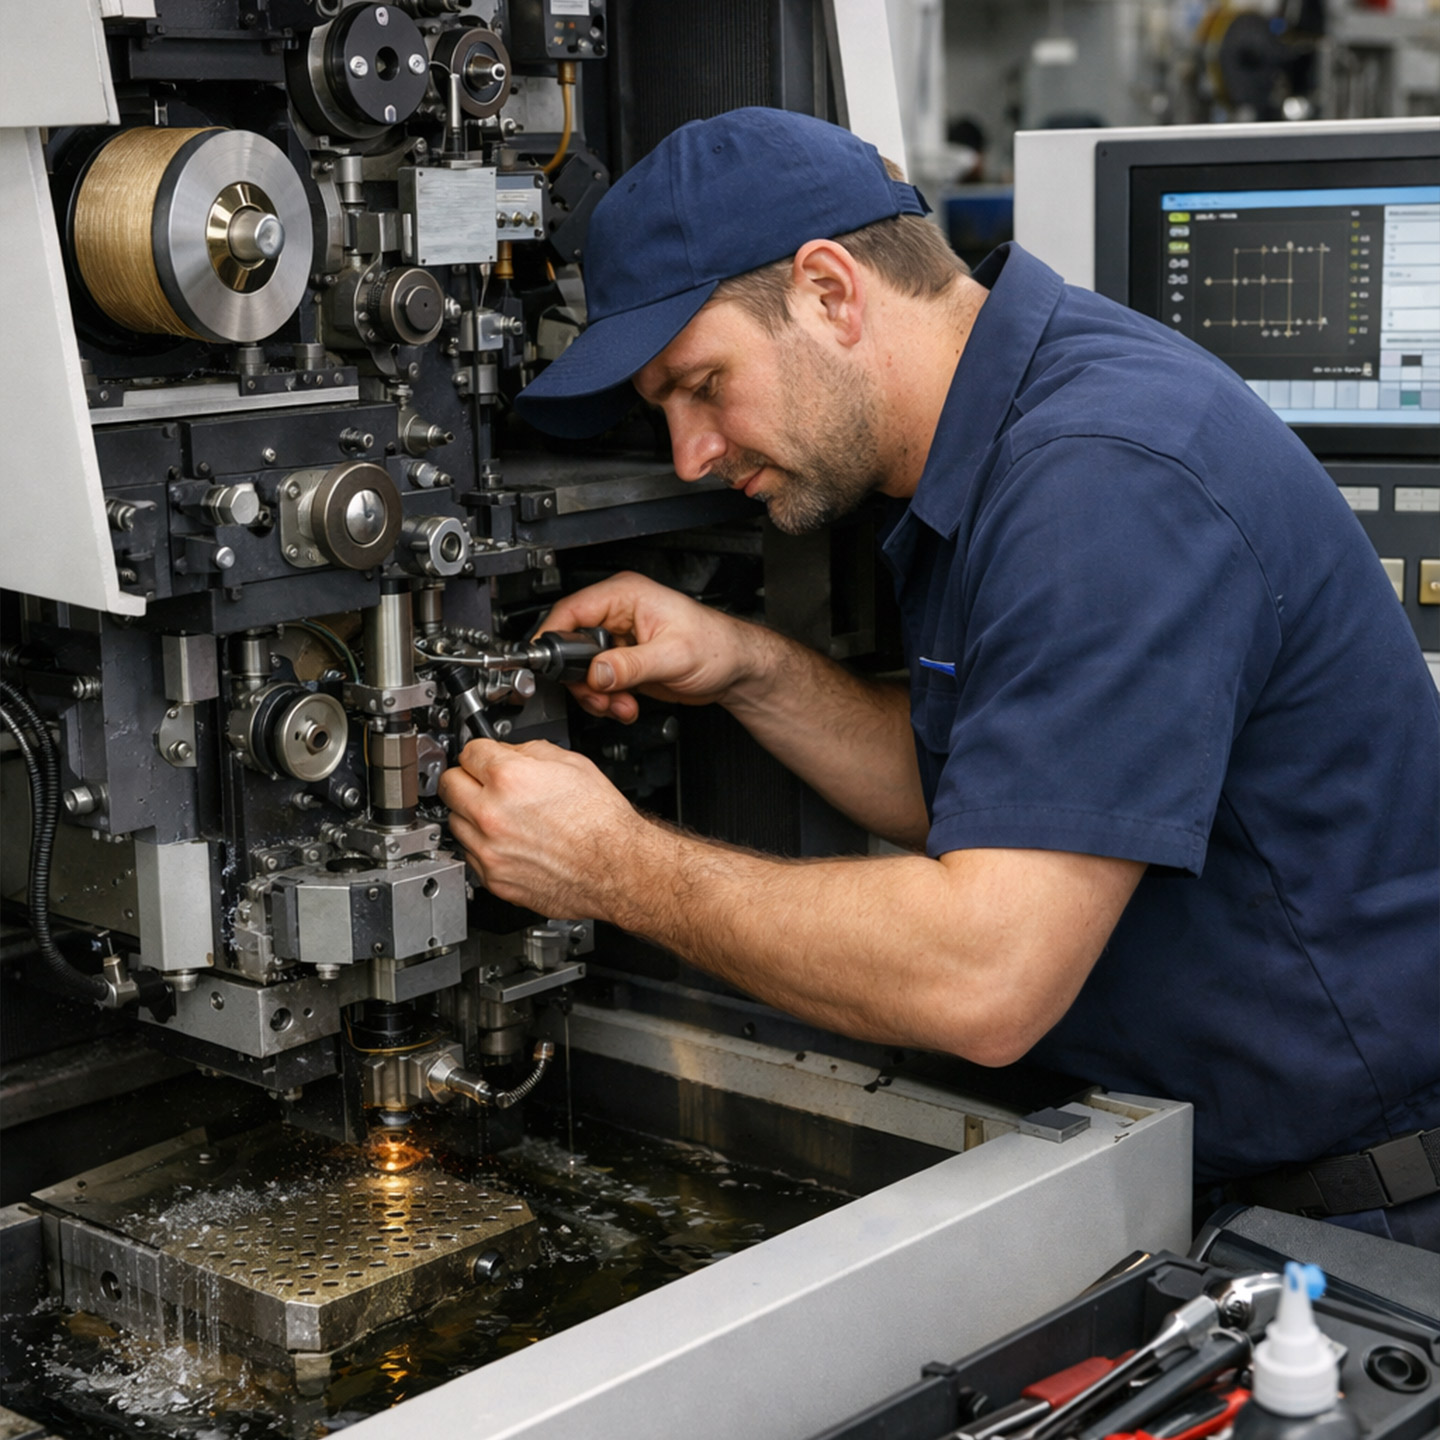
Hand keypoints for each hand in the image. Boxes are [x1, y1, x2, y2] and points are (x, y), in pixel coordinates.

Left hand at [438, 737, 646, 917]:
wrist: (616, 868)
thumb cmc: (601, 822)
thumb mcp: (572, 764)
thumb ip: (529, 752)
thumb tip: (509, 752)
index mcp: (509, 778)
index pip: (468, 752)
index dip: (480, 752)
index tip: (483, 757)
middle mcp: (491, 814)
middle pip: (449, 785)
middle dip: (466, 779)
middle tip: (482, 781)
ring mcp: (489, 850)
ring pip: (455, 821)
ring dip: (471, 814)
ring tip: (501, 814)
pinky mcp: (493, 878)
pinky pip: (470, 853)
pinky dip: (483, 845)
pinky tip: (508, 840)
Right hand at [536, 571, 762, 723]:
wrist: (736, 668)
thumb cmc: (717, 646)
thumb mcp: (672, 656)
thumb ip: (629, 666)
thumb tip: (596, 673)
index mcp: (625, 595)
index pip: (571, 611)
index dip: (554, 640)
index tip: (549, 668)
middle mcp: (618, 615)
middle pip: (572, 645)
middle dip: (583, 679)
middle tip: (599, 697)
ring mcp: (619, 640)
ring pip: (583, 670)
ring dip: (596, 695)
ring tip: (620, 705)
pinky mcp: (624, 662)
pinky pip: (599, 683)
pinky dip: (607, 700)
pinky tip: (626, 705)